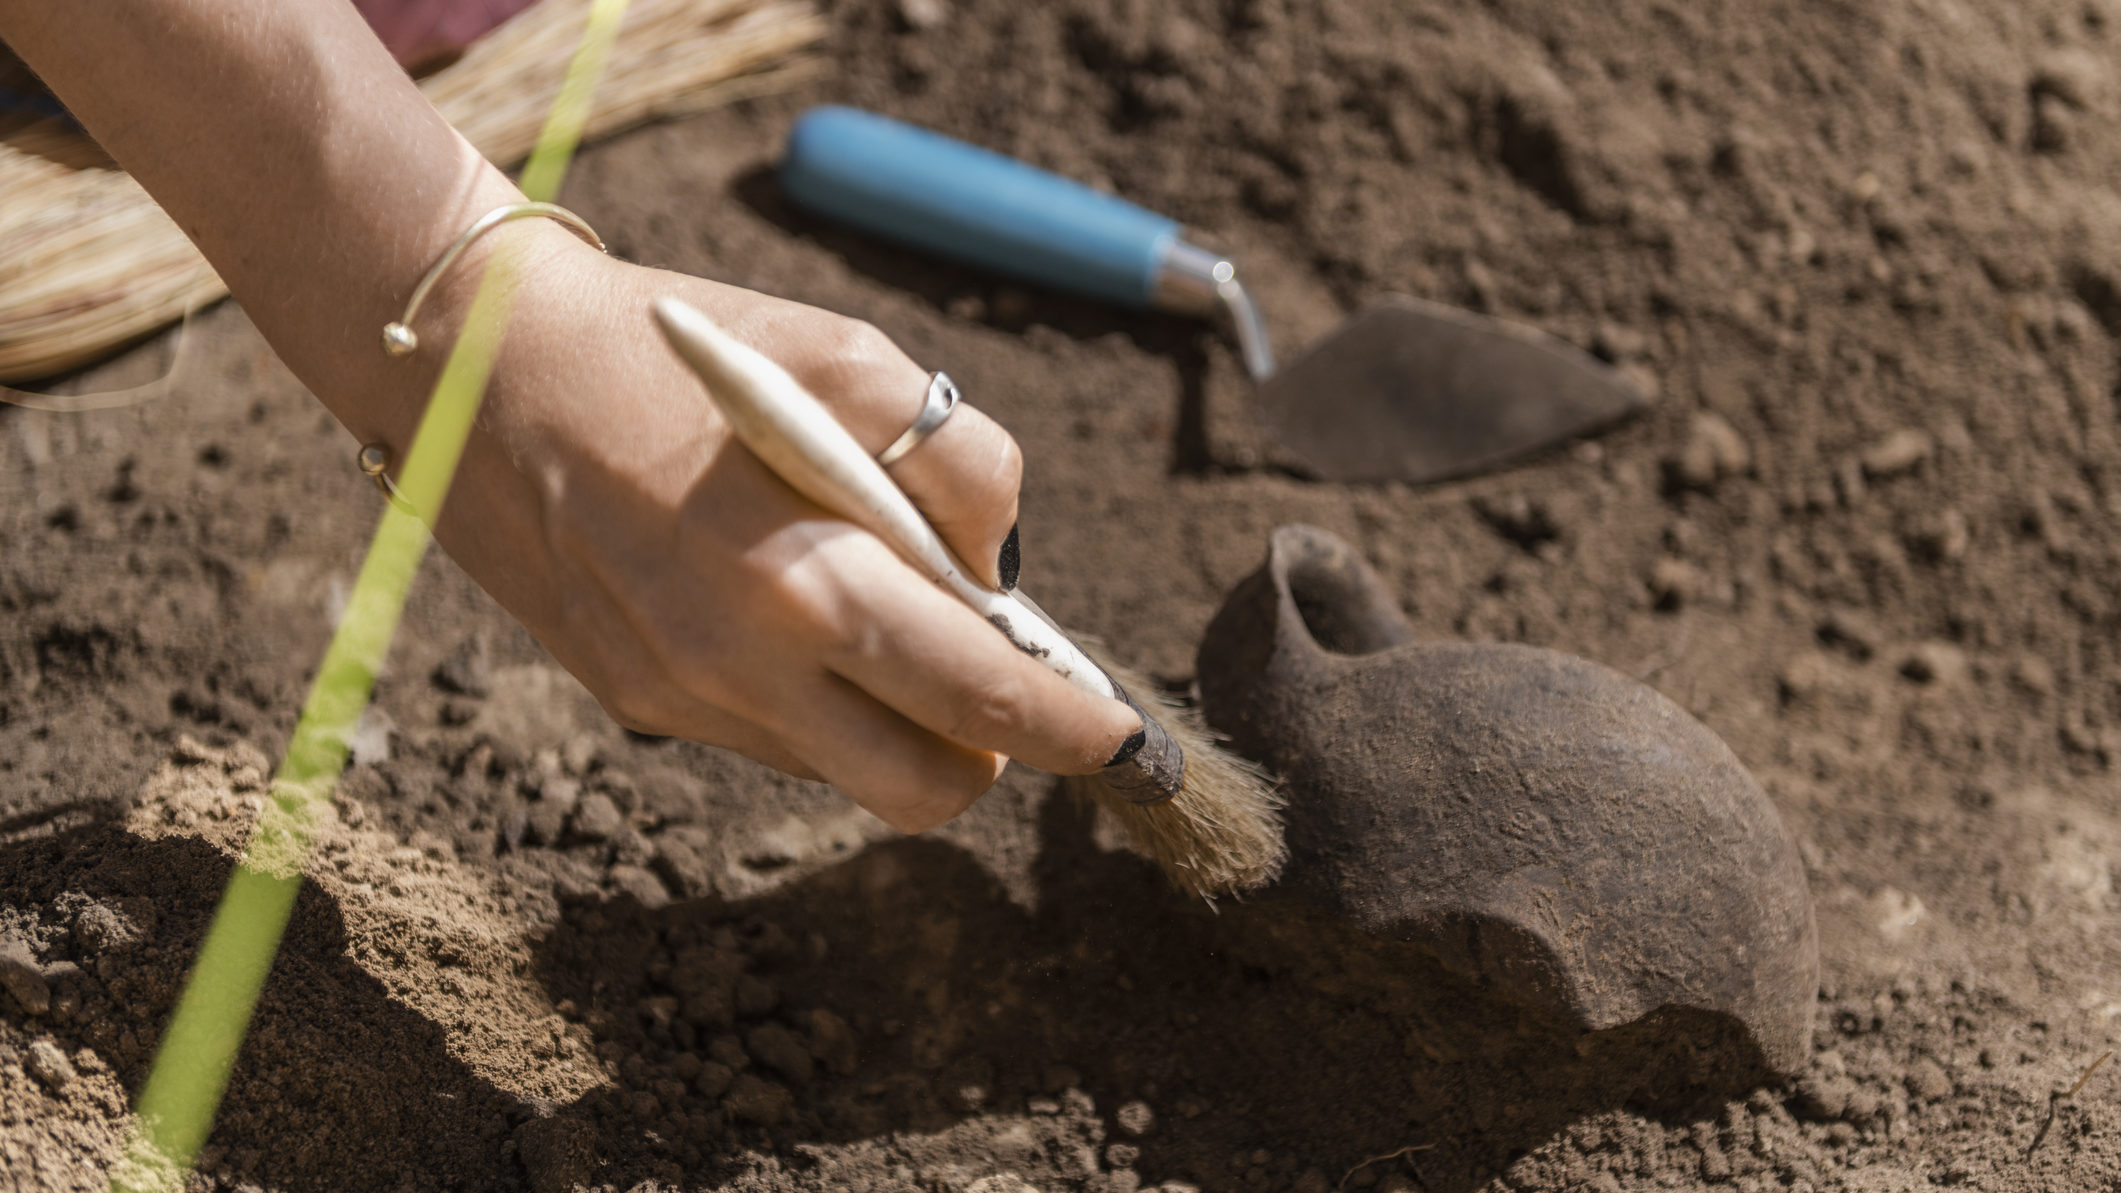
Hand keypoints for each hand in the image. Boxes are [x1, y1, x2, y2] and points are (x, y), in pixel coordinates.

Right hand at [400, 225, 1140, 830]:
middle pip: (923, 789)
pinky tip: (781, 602)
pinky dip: (815, 695)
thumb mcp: (843, 353)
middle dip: (993, 752)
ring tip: (870, 602)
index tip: (1126, 743)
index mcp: (802, 577)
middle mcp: (737, 668)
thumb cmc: (679, 348)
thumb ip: (956, 466)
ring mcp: (678, 700)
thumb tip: (996, 576)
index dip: (1073, 731)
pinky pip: (770, 737)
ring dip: (895, 717)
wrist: (470, 366)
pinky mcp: (635, 700)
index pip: (980, 699)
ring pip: (845, 770)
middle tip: (999, 675)